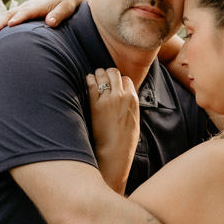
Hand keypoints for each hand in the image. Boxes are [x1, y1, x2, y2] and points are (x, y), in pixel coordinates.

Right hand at [0, 0, 87, 42]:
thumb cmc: (66, 5)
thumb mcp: (66, 8)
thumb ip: (59, 15)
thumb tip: (51, 22)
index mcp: (37, 5)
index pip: (26, 12)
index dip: (19, 18)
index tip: (11, 25)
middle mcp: (26, 7)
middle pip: (9, 16)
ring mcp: (21, 10)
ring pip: (4, 19)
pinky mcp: (19, 15)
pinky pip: (6, 21)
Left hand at [87, 68, 138, 192]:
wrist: (115, 151)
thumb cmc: (125, 140)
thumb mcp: (135, 120)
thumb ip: (131, 107)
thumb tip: (128, 100)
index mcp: (133, 99)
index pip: (126, 79)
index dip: (119, 80)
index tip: (114, 84)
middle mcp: (121, 96)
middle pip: (114, 73)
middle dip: (108, 73)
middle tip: (103, 76)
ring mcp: (108, 99)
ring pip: (102, 75)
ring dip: (98, 74)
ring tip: (94, 76)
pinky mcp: (95, 104)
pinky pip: (91, 84)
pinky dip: (89, 79)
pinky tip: (88, 79)